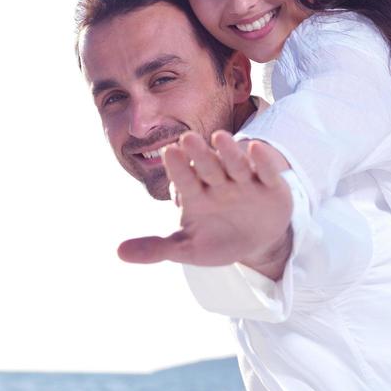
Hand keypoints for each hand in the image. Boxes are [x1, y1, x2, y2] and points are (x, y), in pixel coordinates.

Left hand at [117, 130, 293, 280]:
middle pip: (207, 166)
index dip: (177, 168)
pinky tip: (256, 148)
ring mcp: (244, 181)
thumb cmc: (216, 240)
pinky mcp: (271, 186)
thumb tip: (119, 252)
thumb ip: (156, 249)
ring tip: (219, 138)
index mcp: (195, 193)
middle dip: (198, 155)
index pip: (183, 179)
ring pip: (235, 164)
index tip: (168, 152)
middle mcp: (218, 182)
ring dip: (228, 151)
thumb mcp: (187, 248)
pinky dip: (263, 161)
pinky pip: (266, 171)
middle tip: (186, 139)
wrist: (254, 244)